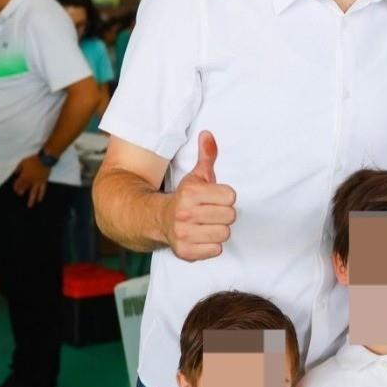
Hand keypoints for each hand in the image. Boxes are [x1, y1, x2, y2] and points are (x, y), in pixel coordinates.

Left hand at [13, 155, 50, 207]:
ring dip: (31, 199)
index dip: (16, 187)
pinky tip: (40, 200)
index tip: (15, 189)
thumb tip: (15, 173)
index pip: (19, 183)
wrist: (44, 159)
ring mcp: (37, 182)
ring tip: (30, 206)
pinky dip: (41, 195)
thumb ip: (18, 169)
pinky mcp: (44, 182)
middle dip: (21, 192)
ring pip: (33, 192)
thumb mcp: (22, 162)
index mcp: (24, 176)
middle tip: (19, 195)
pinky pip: (42, 190)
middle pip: (25, 188)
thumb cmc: (33, 160)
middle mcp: (30, 181)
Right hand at [162, 131, 236, 261]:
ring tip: (206, 225)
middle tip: (211, 213)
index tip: (215, 198)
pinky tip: (202, 237)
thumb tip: (208, 134)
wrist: (155, 219)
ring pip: (224, 234)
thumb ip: (207, 156)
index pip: (231, 197)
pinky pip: (216, 250)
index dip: (225, 197)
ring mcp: (183, 234)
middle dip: (223, 214)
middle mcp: (185, 214)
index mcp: (190, 193)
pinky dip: (211, 246)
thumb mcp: (196, 176)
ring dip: (218, 230)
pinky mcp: (185, 252)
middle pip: (230, 216)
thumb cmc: (184, 197)